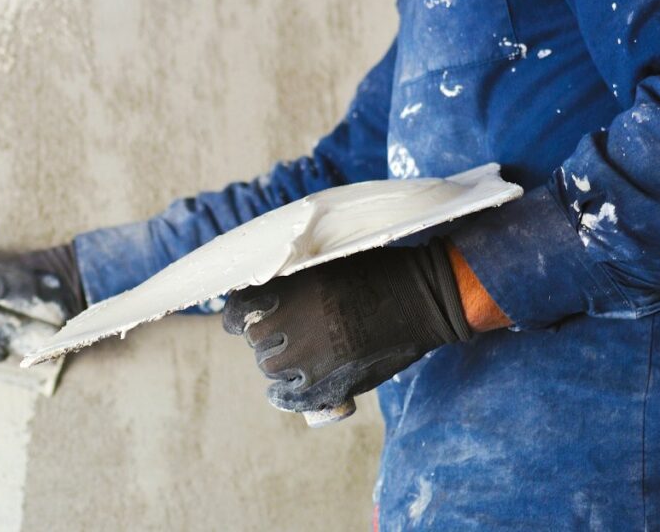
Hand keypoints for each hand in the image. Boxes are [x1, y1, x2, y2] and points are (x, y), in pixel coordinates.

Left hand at [222, 239, 473, 412]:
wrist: (423, 299)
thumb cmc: (380, 272)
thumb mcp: (329, 261)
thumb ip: (295, 280)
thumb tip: (266, 296)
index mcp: (290, 289)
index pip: (240, 309)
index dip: (237, 317)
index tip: (240, 321)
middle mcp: (293, 323)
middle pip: (257, 340)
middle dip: (266, 338)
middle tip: (286, 335)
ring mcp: (311, 356)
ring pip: (271, 368)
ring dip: (277, 363)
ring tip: (296, 356)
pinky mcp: (331, 382)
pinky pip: (291, 397)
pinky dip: (282, 395)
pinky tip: (282, 392)